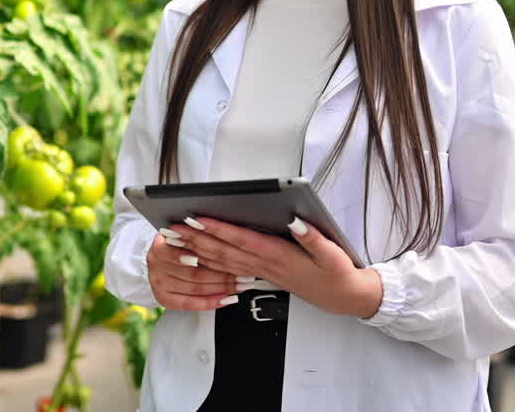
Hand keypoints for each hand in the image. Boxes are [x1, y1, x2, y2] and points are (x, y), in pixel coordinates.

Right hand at [146, 230, 239, 310]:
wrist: (160, 259)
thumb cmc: (176, 245)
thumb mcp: (182, 234)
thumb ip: (195, 234)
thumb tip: (217, 231)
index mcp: (160, 246)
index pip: (188, 251)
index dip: (210, 254)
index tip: (231, 256)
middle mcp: (156, 265)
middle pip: (195, 272)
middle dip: (223, 275)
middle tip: (244, 274)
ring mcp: (158, 283)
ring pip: (196, 288)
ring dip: (221, 288)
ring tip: (239, 286)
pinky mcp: (163, 297)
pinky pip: (190, 303)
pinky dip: (209, 302)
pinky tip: (224, 299)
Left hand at [169, 216, 383, 317]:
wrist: (341, 297)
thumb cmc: (336, 273)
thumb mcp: (332, 254)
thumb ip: (313, 237)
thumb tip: (295, 220)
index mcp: (278, 256)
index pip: (241, 240)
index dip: (218, 229)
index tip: (197, 218)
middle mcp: (264, 264)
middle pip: (223, 251)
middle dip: (196, 238)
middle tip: (172, 226)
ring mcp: (260, 271)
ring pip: (221, 261)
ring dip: (196, 250)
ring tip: (175, 238)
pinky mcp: (260, 274)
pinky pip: (227, 269)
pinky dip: (208, 261)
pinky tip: (194, 255)